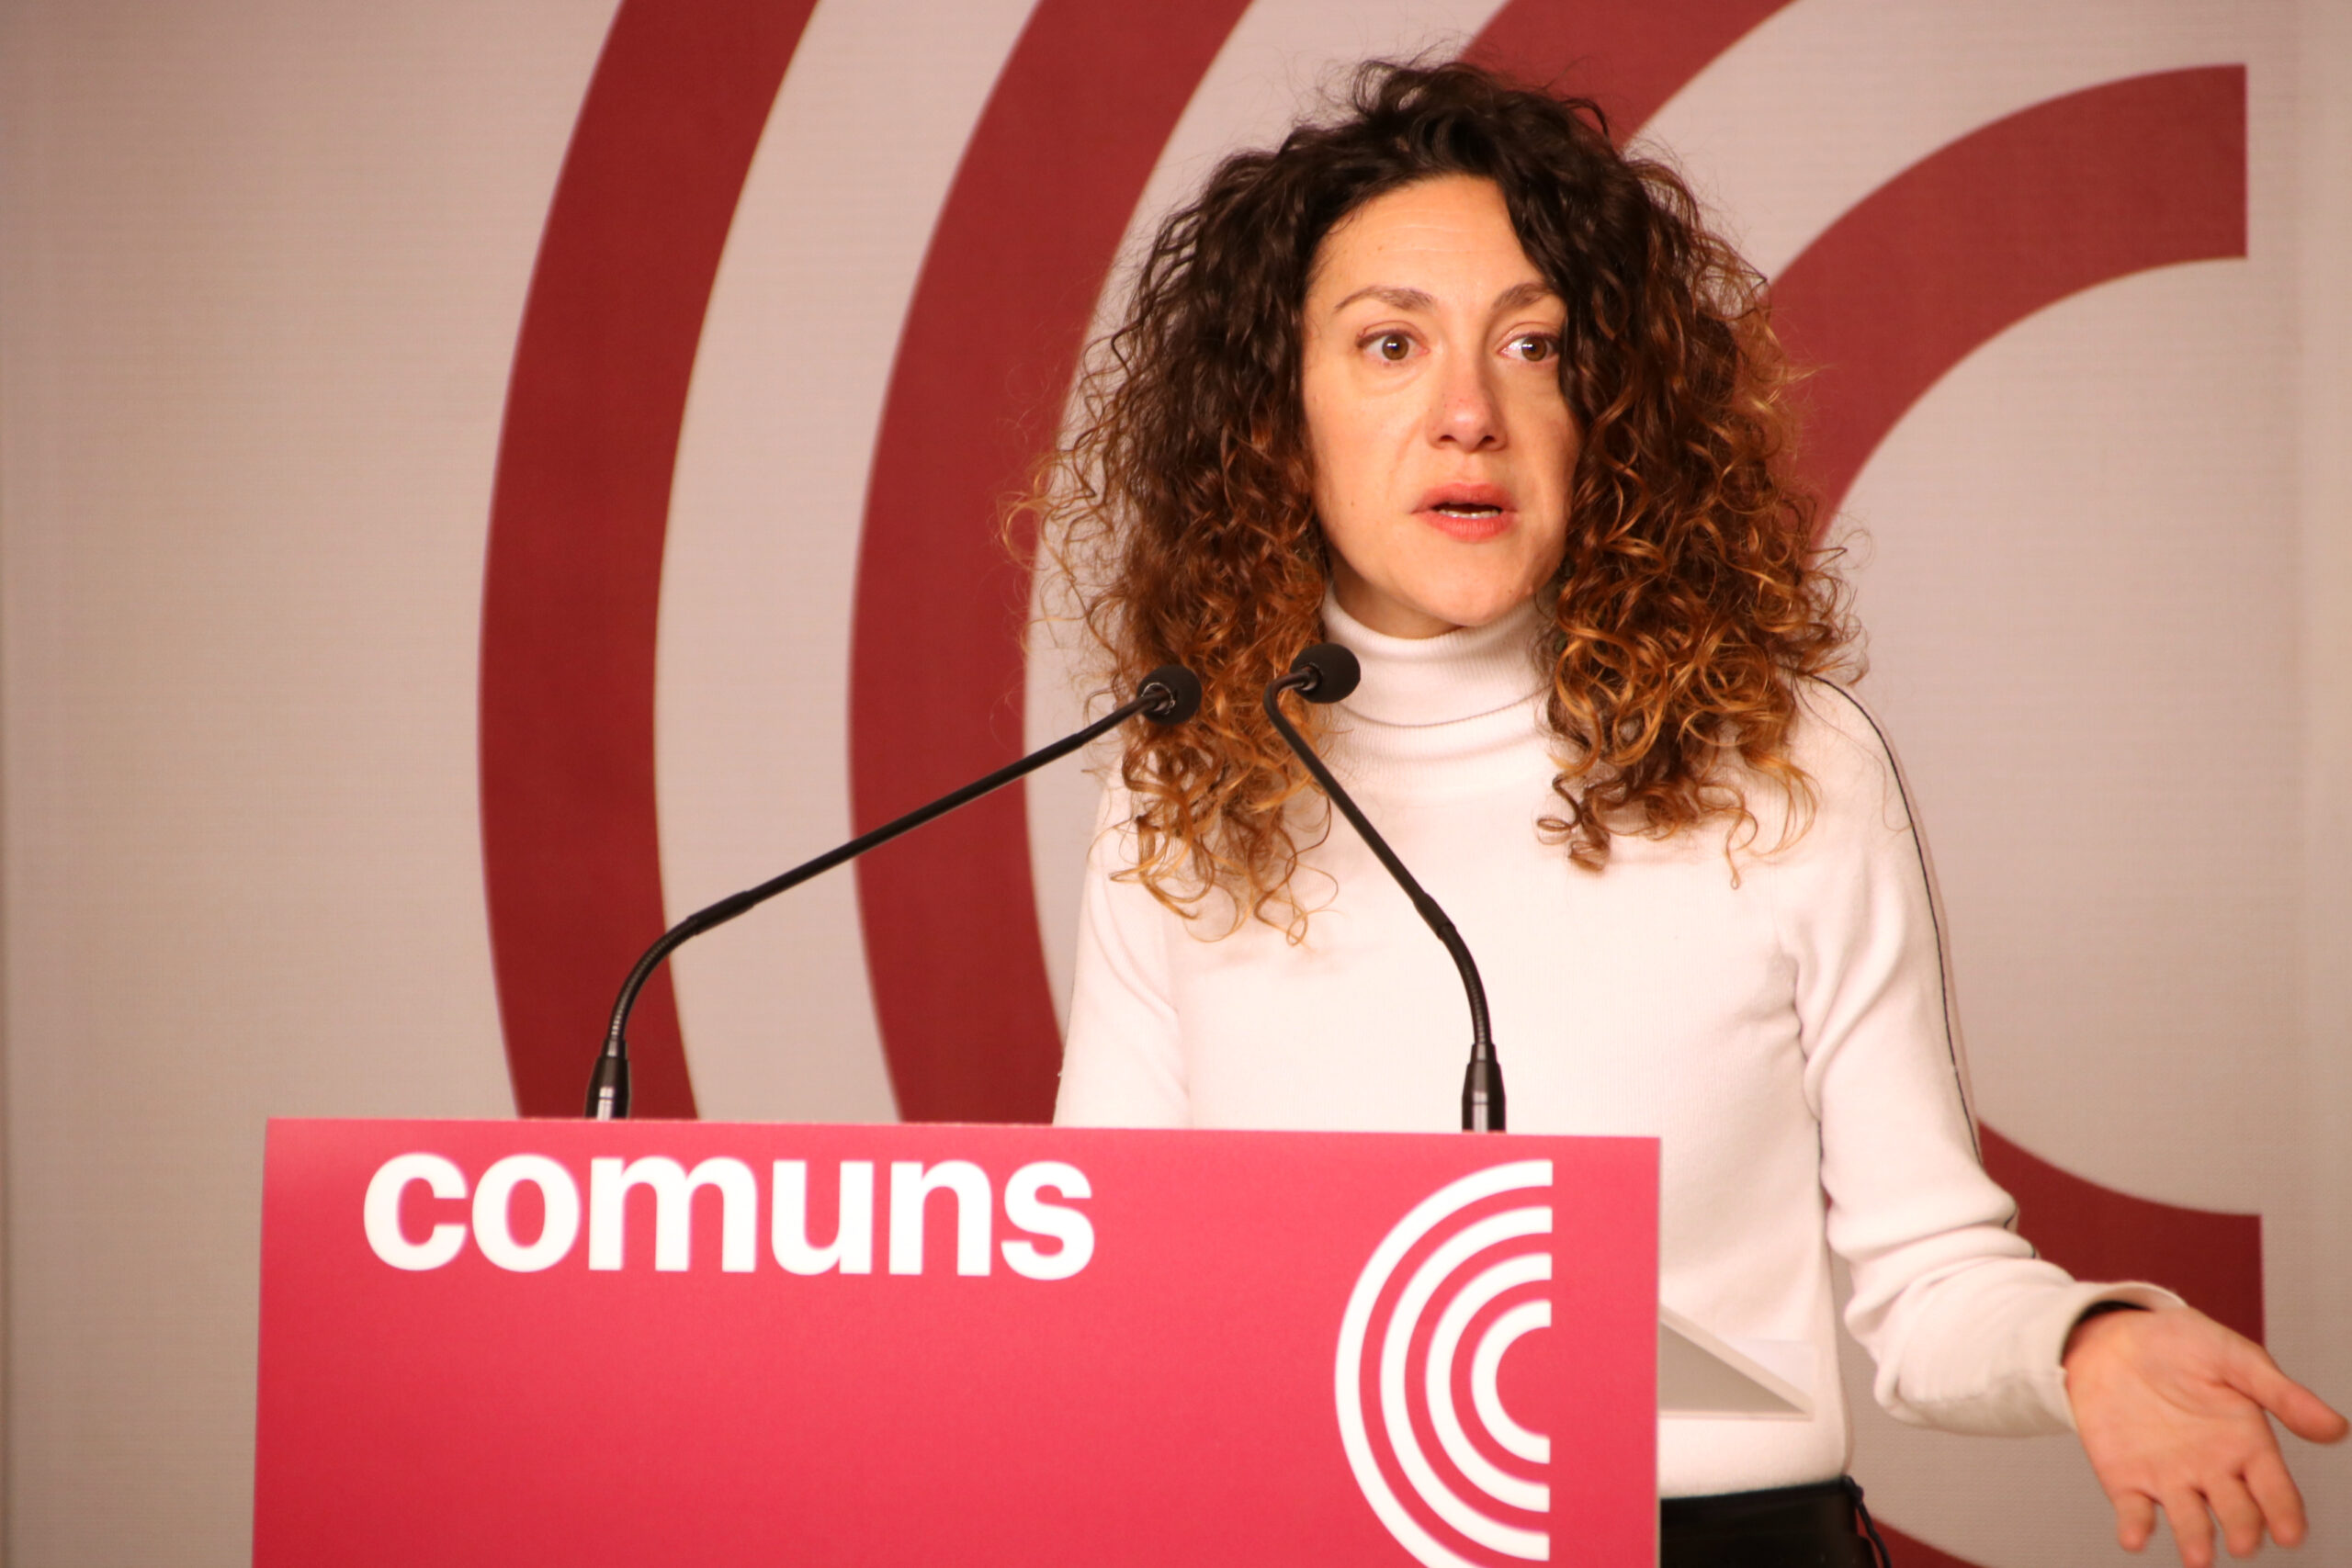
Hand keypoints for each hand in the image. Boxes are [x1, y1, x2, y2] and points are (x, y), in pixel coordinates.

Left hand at [2065, 1305, 2347, 1565]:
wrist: (2112, 1336)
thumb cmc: (2180, 1345)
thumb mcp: (2234, 1358)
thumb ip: (2280, 1393)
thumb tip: (2337, 1428)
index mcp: (2248, 1445)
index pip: (2274, 1489)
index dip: (2283, 1513)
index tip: (2289, 1534)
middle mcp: (2214, 1472)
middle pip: (2236, 1511)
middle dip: (2241, 1528)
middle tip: (2241, 1542)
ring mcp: (2170, 1479)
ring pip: (2189, 1520)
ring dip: (2193, 1539)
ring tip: (2198, 1557)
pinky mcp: (2125, 1479)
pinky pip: (2133, 1510)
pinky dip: (2135, 1526)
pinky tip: (2134, 1537)